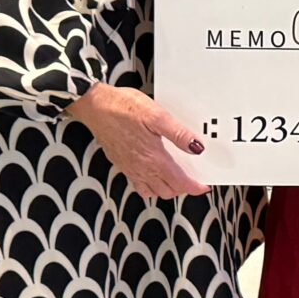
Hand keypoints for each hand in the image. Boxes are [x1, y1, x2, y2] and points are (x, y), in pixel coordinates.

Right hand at [65, 84, 210, 198]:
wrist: (94, 106)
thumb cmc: (123, 107)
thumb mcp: (157, 115)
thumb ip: (178, 133)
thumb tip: (197, 148)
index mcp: (153, 158)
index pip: (179, 182)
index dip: (194, 187)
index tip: (204, 186)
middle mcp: (141, 168)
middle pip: (168, 190)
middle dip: (183, 188)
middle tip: (193, 178)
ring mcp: (130, 168)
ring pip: (153, 191)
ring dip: (167, 188)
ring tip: (177, 177)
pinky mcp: (121, 164)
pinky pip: (139, 185)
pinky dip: (150, 186)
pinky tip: (154, 174)